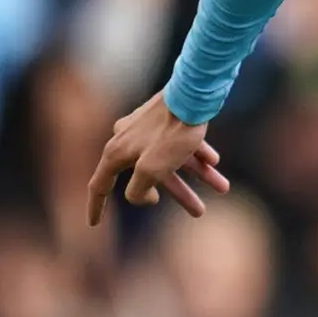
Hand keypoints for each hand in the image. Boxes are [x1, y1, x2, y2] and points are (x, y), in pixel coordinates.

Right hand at [85, 94, 228, 224]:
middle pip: (151, 176)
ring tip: (223, 187)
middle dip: (179, 194)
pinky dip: (198, 154)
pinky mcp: (166, 118)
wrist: (193, 92)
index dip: (96, 207)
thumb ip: (138, 189)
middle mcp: (127, 139)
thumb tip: (141, 196)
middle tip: (200, 211)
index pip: (99, 185)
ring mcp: (146, 127)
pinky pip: (182, 142)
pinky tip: (214, 161)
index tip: (94, 224)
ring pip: (173, 159)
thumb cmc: (172, 132)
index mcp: (116, 152)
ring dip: (197, 176)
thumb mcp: (152, 170)